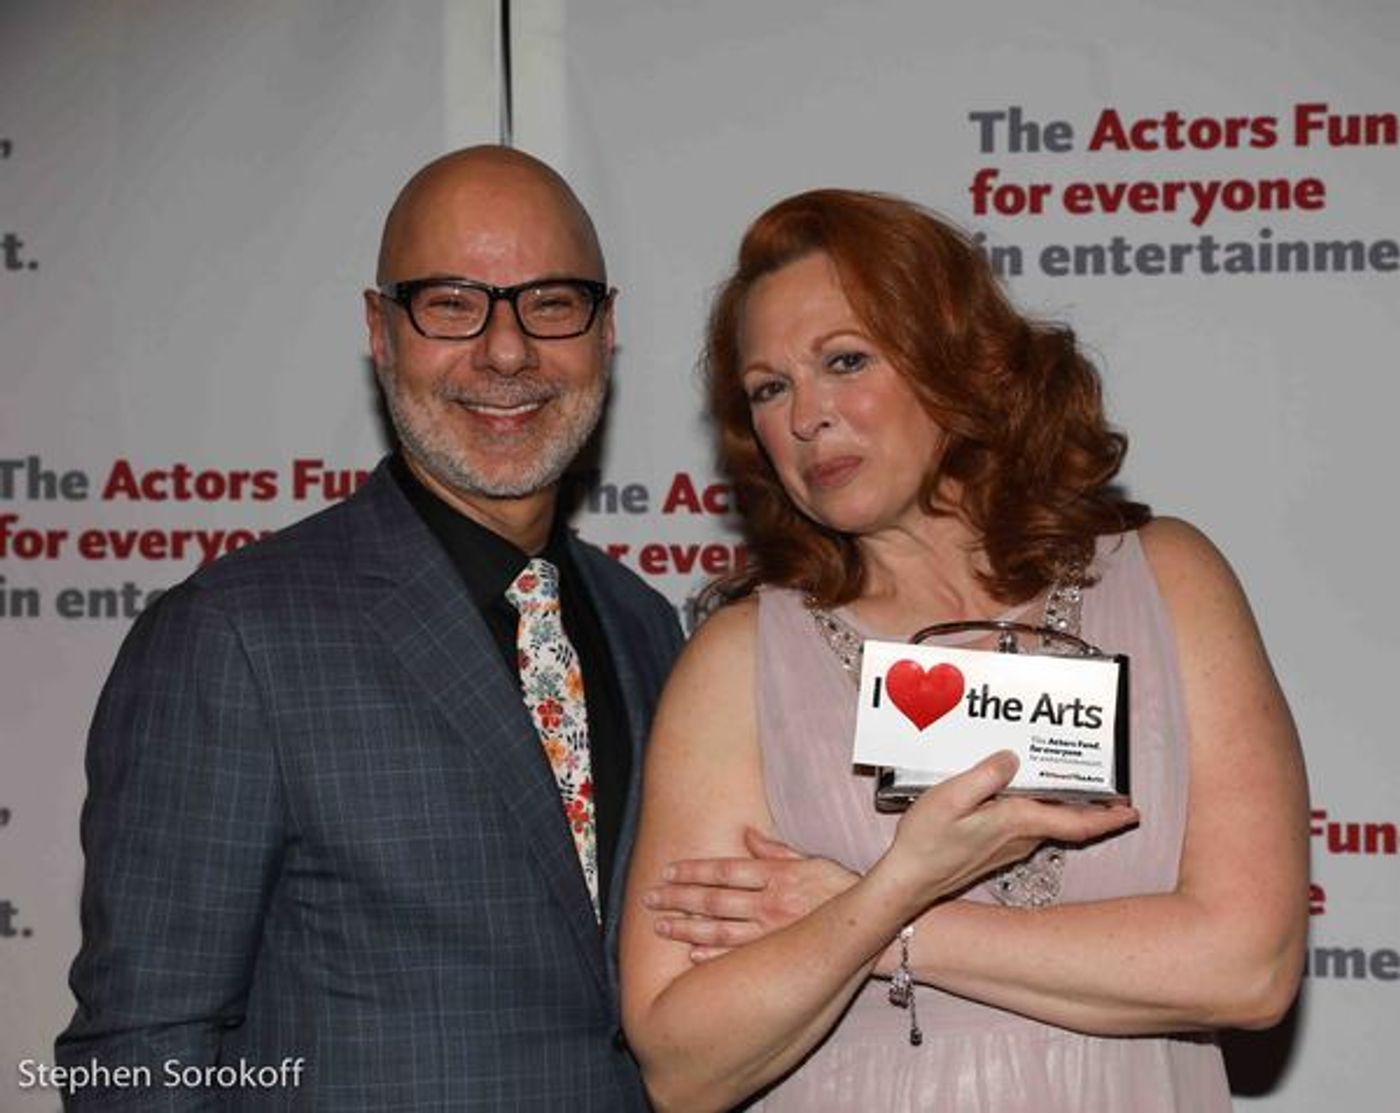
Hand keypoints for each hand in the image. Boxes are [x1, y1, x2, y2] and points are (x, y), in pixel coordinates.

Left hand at [642, 827, 860, 960]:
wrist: (871, 926)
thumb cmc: (841, 889)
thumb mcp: (811, 860)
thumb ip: (775, 850)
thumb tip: (746, 835)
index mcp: (775, 874)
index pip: (723, 870)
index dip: (692, 871)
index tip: (666, 872)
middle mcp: (768, 902)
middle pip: (713, 899)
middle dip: (677, 898)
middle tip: (648, 899)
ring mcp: (771, 932)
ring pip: (718, 929)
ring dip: (685, 927)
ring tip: (659, 926)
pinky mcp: (776, 955)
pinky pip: (738, 955)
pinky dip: (712, 955)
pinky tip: (690, 953)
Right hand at [875, 751, 1138, 915]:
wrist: (909, 881)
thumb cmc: (926, 842)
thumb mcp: (950, 798)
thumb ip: (985, 776)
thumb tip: (1013, 758)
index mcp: (1016, 822)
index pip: (1076, 823)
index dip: (1108, 817)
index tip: (1133, 812)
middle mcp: (1020, 838)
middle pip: (1068, 821)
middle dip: (1093, 806)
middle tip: (1112, 788)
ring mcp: (1009, 846)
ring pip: (1049, 824)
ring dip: (1065, 806)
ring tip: (1070, 780)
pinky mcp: (995, 848)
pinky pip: (1029, 826)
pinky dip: (1039, 810)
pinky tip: (1025, 795)